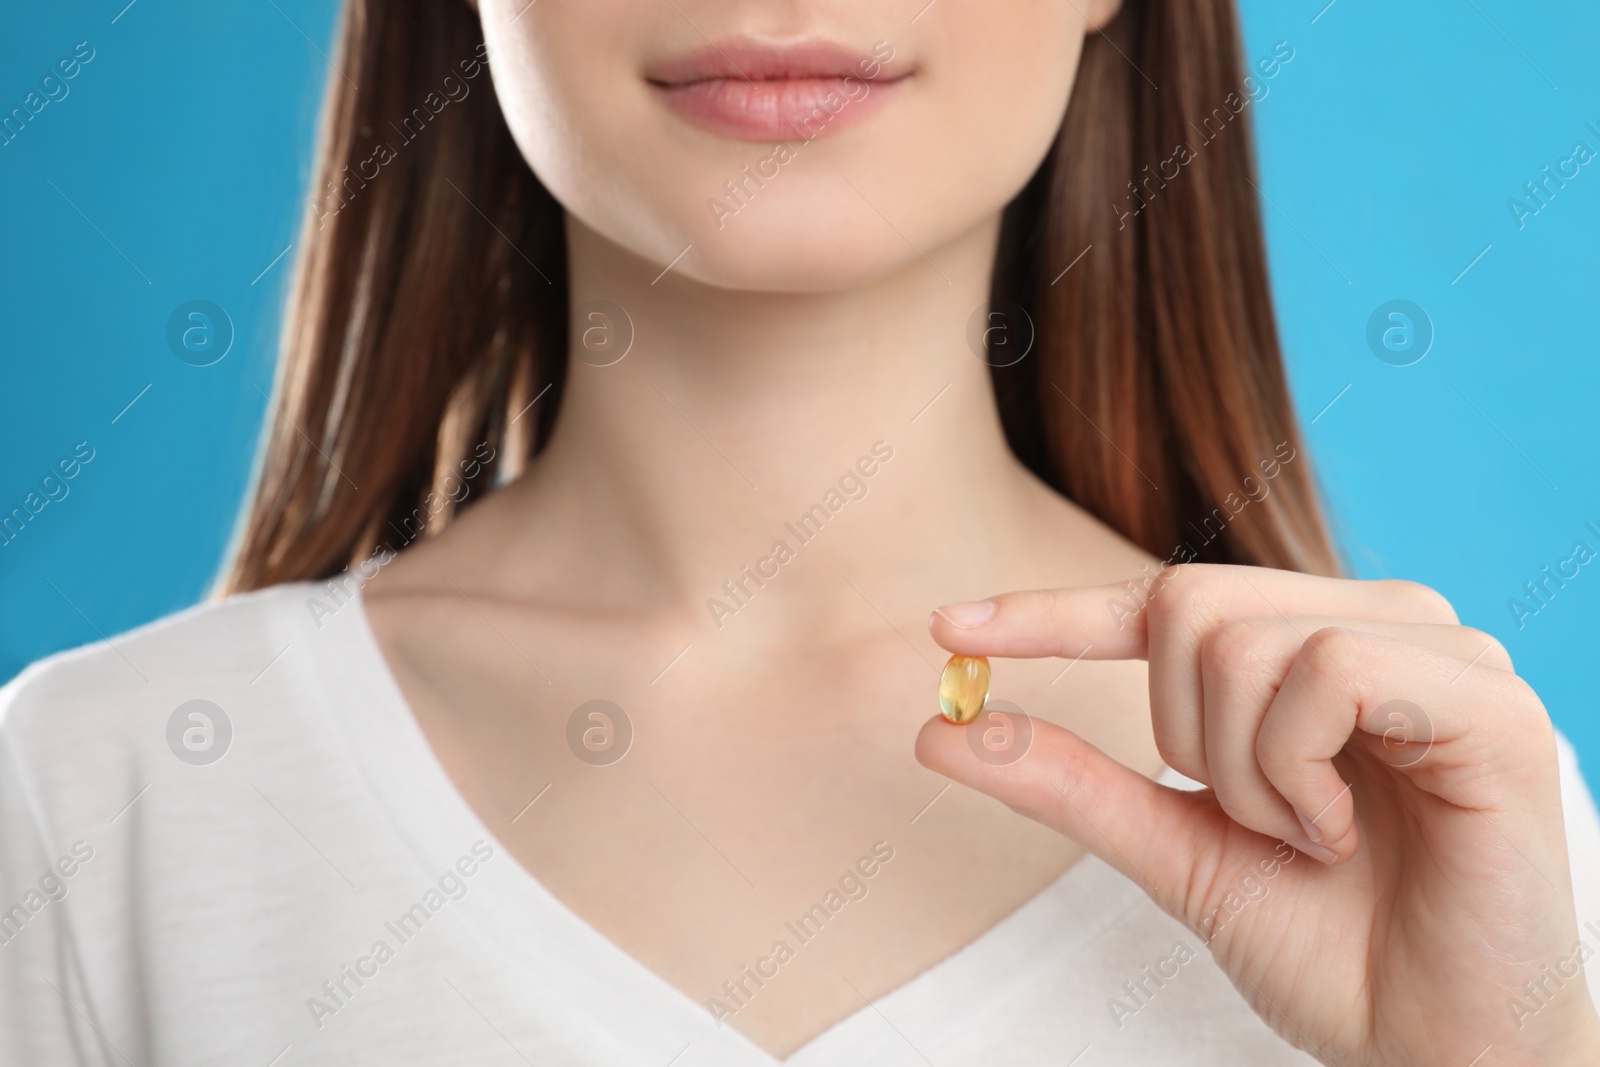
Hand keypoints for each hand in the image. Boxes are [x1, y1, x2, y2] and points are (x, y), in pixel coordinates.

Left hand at [915, 564, 1599, 1065]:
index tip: (946, 630)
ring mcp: (1442, 654)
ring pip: (1246, 637)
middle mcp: (1377, 625)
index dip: (1051, 611)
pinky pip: (1331, 671)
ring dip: (1241, 772)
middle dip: (1181, 734)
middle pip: (1191, 601)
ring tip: (1309, 839)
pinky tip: (1342, 834)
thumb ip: (1071, 783)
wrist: (1435, 1049)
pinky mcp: (1490, 705)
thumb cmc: (1326, 945)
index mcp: (1310, 646)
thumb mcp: (1175, 851)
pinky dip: (1297, 771)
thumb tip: (940, 728)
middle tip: (1253, 822)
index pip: (1162, 598)